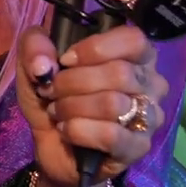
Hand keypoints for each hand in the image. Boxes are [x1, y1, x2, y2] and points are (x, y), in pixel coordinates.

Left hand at [14, 26, 168, 186]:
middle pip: (120, 72)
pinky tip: (66, 129)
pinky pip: (111, 134)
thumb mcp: (35, 63)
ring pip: (113, 103)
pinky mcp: (139, 146)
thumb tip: (43, 64)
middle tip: (52, 90)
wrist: (54, 143)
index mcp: (135, 55)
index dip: (94, 48)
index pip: (133, 40)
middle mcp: (151, 83)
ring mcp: (150, 116)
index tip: (65, 60)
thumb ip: (34, 46)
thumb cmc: (55, 95)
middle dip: (73, 82)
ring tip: (57, 110)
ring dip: (72, 106)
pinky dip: (78, 130)